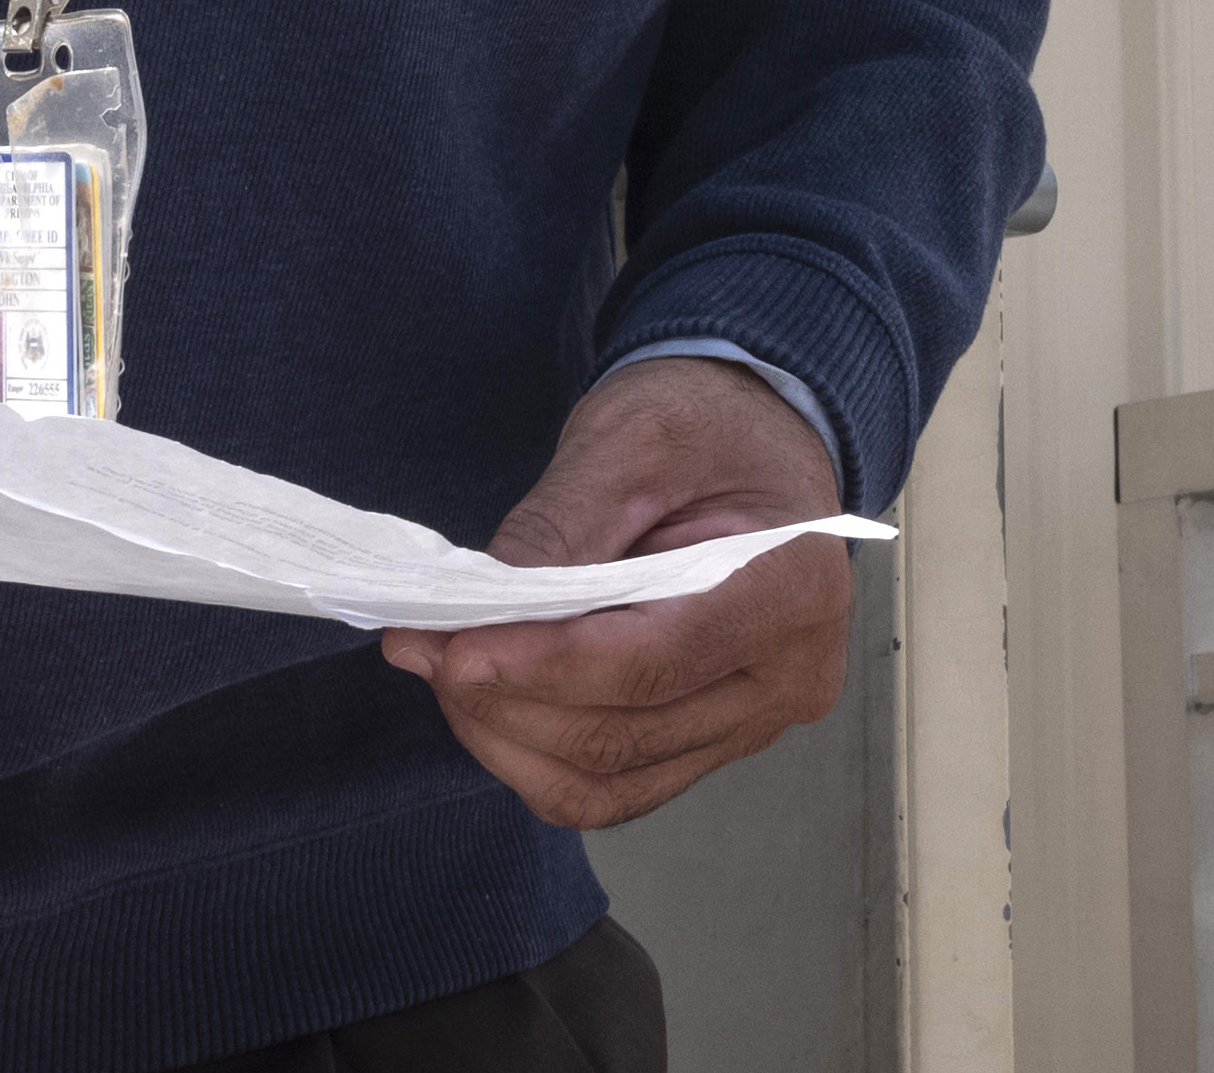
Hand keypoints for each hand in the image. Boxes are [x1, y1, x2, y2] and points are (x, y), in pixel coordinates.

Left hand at [380, 357, 852, 829]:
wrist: (754, 439)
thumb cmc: (703, 424)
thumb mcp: (632, 441)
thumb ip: (561, 529)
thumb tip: (477, 612)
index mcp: (792, 588)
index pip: (651, 662)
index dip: (541, 665)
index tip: (450, 646)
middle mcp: (789, 678)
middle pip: (623, 734)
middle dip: (505, 699)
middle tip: (421, 645)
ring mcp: (754, 724)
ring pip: (608, 778)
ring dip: (507, 735)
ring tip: (443, 666)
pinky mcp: (711, 744)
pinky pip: (613, 788)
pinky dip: (535, 757)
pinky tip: (488, 702)